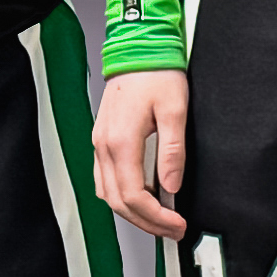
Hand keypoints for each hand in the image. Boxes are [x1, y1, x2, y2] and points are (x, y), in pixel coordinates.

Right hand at [93, 70, 187, 238]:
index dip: (156, 217)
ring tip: (159, 219)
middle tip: (171, 230)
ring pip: (107, 194)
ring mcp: (99, 143)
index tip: (176, 224)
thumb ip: (172, 151)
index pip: (134, 196)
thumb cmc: (156, 72)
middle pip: (118, 202)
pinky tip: (142, 196)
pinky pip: (105, 179)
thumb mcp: (175, 109)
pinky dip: (122, 196)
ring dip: (132, 212)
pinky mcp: (102, 139)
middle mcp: (104, 146)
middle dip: (146, 222)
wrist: (138, 47)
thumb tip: (171, 185)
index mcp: (121, 141)